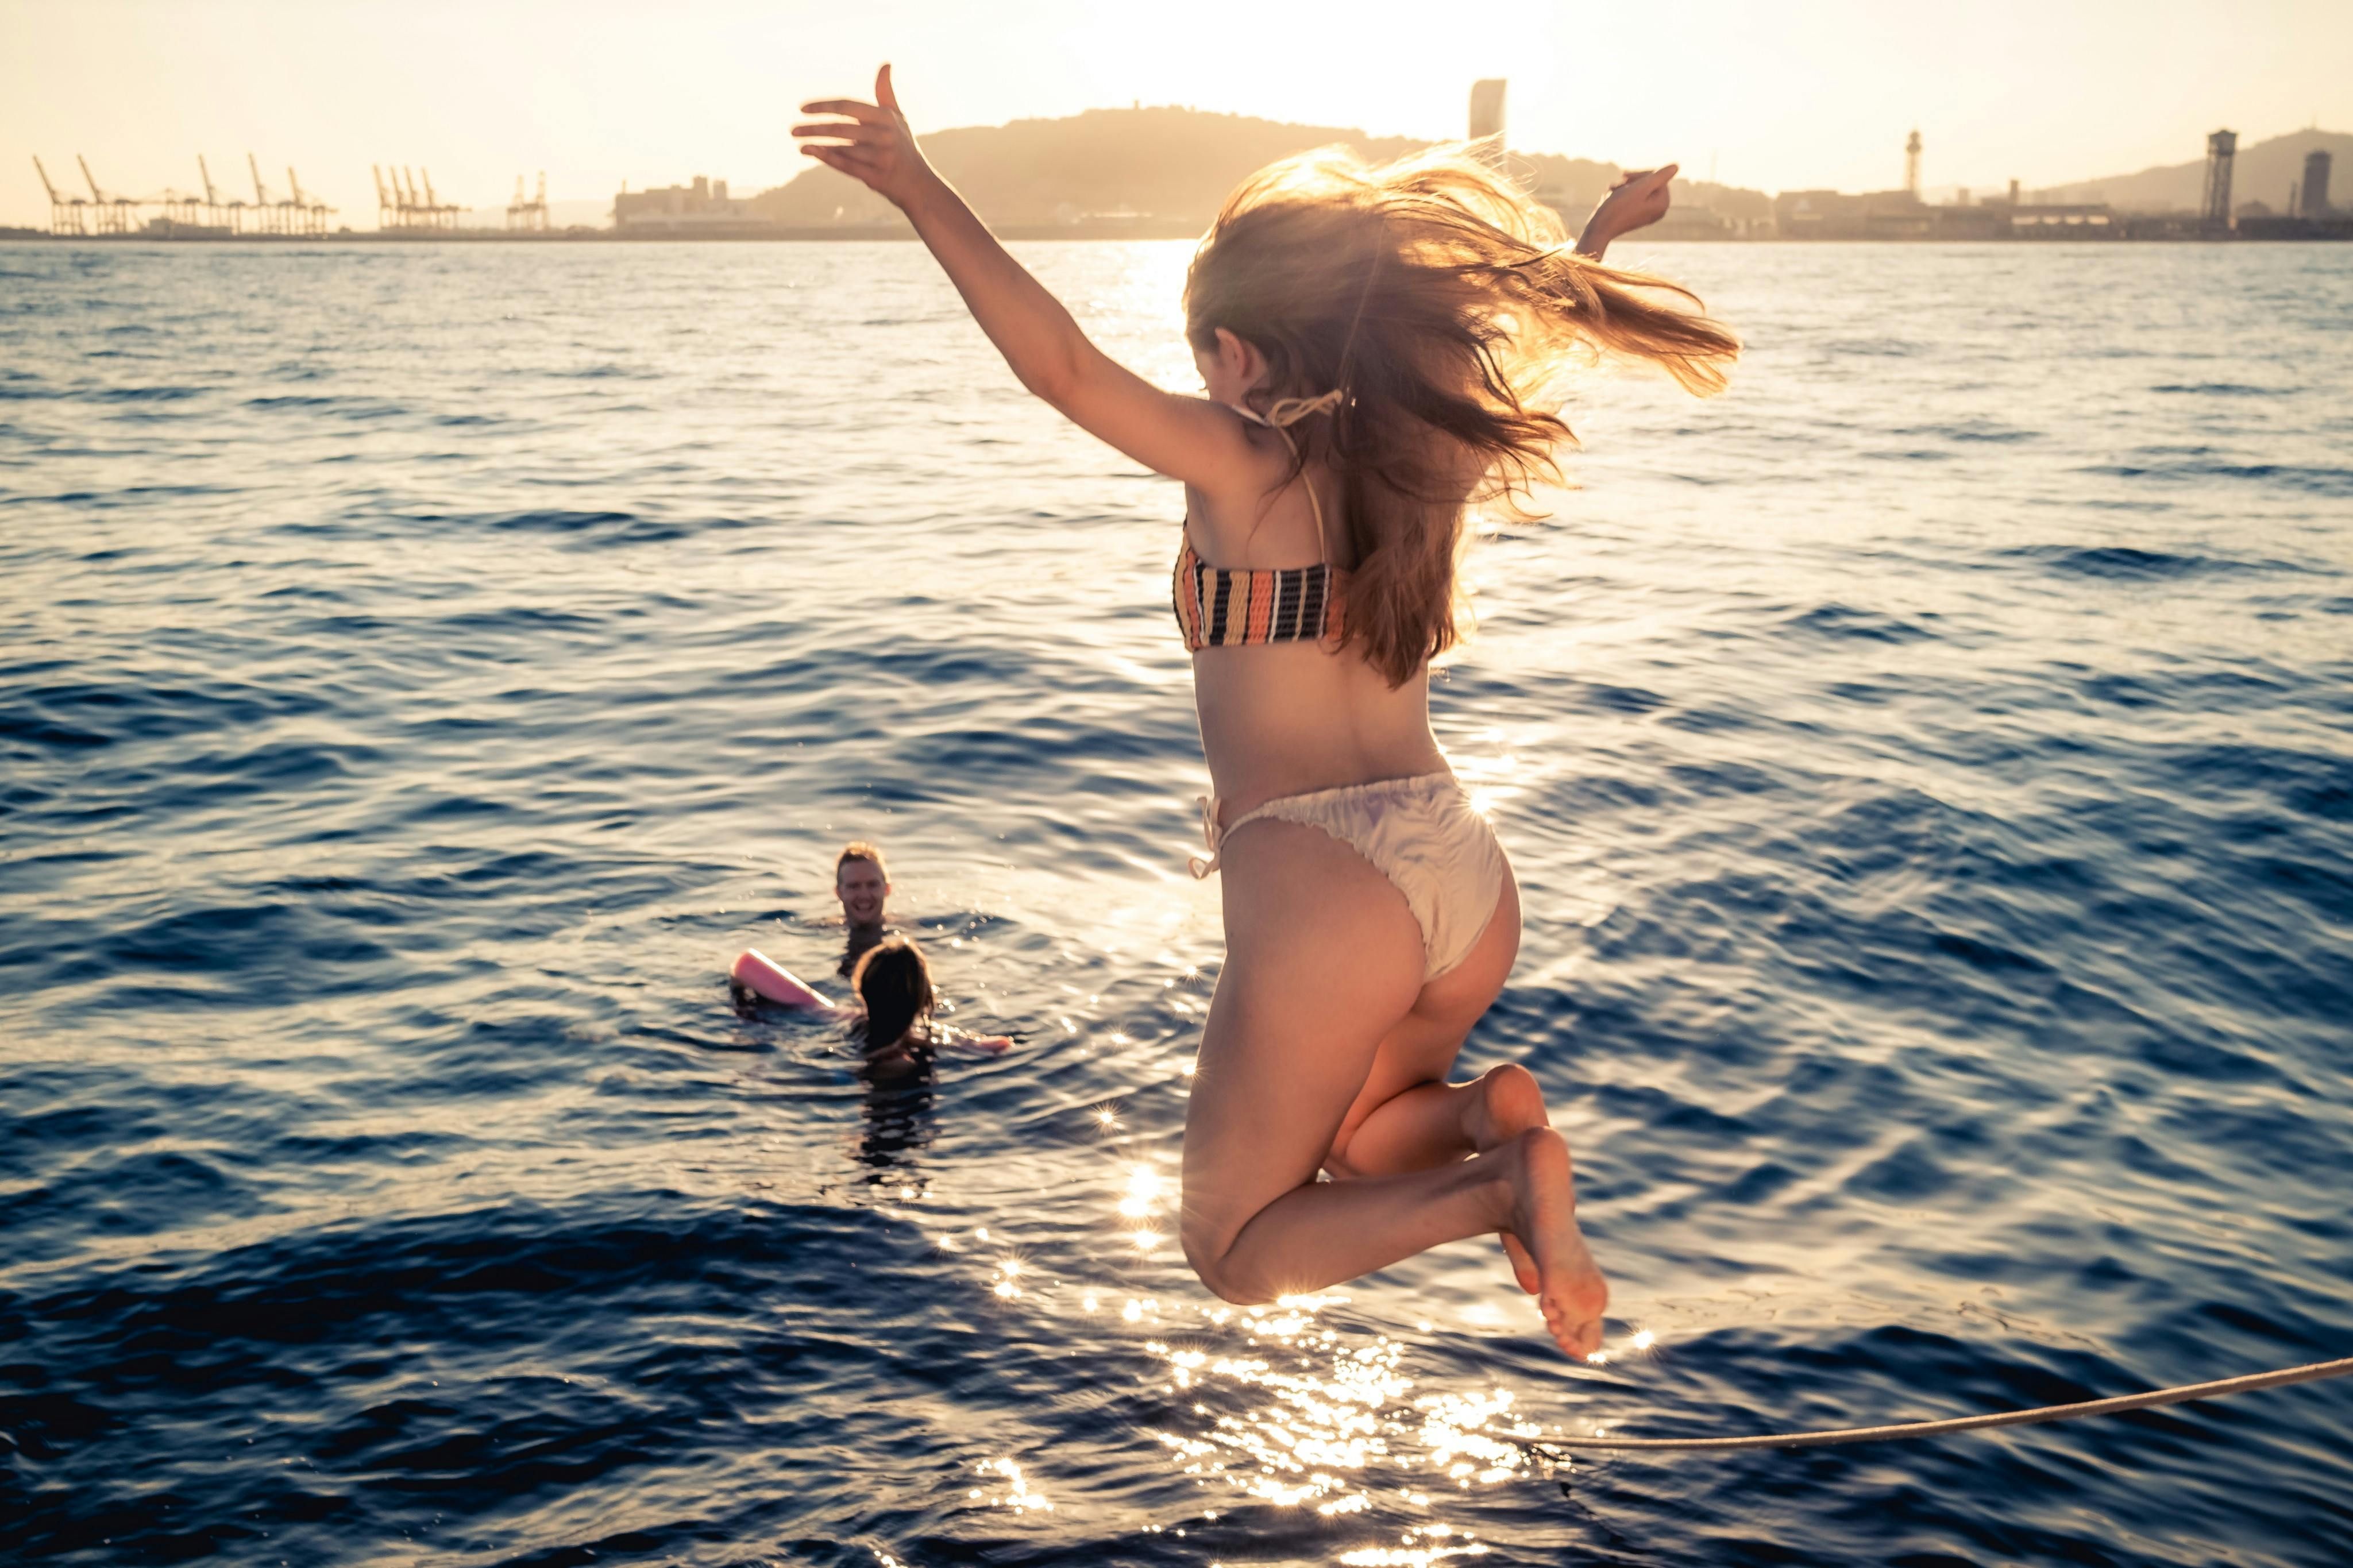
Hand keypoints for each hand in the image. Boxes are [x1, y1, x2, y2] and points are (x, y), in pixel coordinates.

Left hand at [793, 64, 938, 209]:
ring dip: (817, 145)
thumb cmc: (903, 146)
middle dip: (814, 128)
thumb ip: (885, 91)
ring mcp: (882, 157)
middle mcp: (885, 136)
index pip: (847, 106)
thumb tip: (886, 63)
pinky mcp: (878, 177)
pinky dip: (827, 158)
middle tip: (792, 130)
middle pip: (841, 128)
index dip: (823, 107)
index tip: (802, 109)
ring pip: (842, 148)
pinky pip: (847, 166)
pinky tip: (811, 153)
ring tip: (799, 143)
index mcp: (886, 117)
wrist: (918, 183)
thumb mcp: (897, 116)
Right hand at [1577, 163, 1677, 256]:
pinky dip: (1622, 194)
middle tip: (1617, 181)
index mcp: (1663, 203)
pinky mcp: (1636, 215)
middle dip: (1632, 181)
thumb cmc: (1618, 207)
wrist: (1600, 227)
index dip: (1641, 173)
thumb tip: (1676, 166)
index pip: (1658, 177)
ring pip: (1639, 188)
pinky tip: (1611, 197)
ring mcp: (1647, 213)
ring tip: (1612, 191)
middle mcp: (1658, 209)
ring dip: (1624, 186)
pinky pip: (1632, 197)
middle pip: (1650, 182)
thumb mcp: (1640, 188)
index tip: (1624, 175)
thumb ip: (1659, 176)